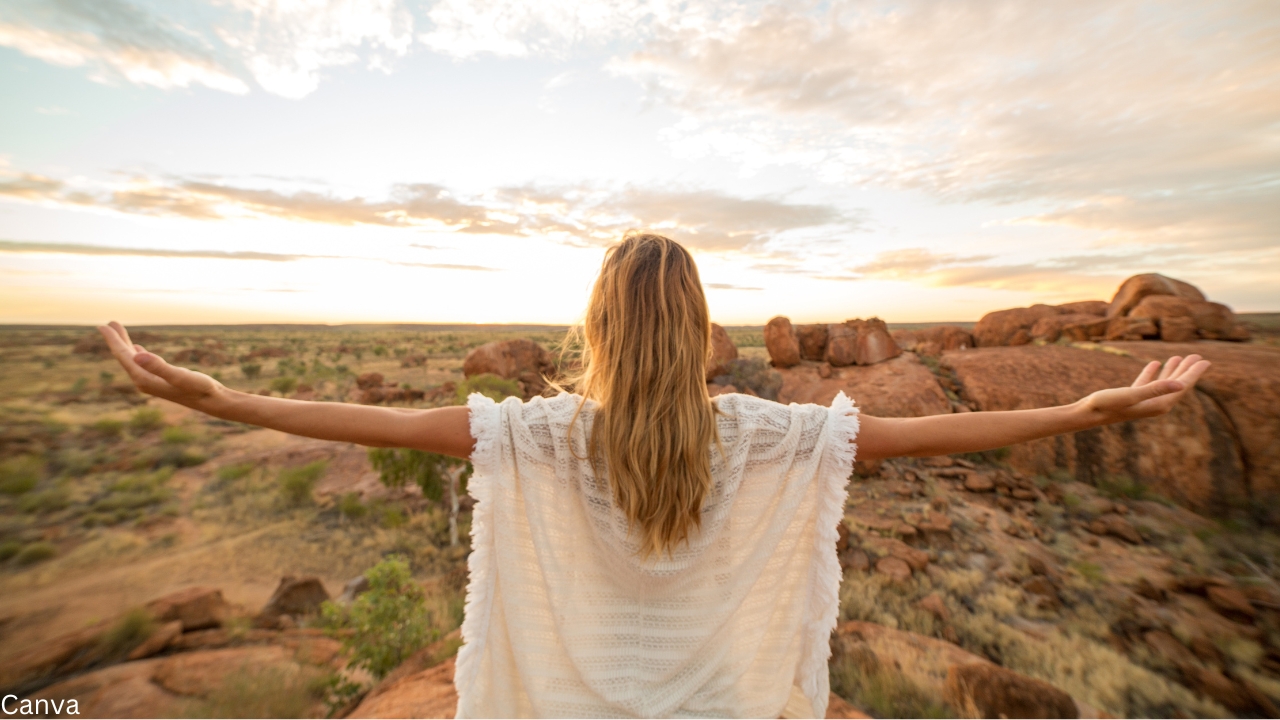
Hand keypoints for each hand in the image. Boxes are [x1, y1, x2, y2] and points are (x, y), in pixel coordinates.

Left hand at [97, 322, 225, 410]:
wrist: (213, 402)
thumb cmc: (199, 389)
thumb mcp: (180, 376)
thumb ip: (159, 366)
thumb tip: (137, 355)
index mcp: (144, 379)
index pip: (124, 356)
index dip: (113, 340)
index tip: (103, 326)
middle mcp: (144, 381)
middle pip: (125, 357)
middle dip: (117, 340)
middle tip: (109, 323)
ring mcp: (152, 381)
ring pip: (133, 360)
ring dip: (126, 345)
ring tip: (119, 331)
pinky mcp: (161, 380)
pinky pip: (143, 364)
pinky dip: (137, 353)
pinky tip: (138, 349)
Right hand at [1078, 354, 1210, 424]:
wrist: (1086, 414)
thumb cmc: (1107, 404)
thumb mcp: (1131, 394)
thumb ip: (1156, 389)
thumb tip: (1180, 384)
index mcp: (1158, 405)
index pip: (1181, 386)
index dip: (1193, 373)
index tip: (1205, 361)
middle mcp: (1154, 405)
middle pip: (1175, 385)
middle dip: (1186, 370)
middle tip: (1197, 356)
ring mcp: (1143, 402)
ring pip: (1162, 384)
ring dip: (1171, 370)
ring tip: (1179, 357)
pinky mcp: (1131, 398)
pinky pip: (1147, 384)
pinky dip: (1152, 373)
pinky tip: (1154, 364)